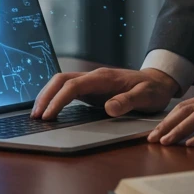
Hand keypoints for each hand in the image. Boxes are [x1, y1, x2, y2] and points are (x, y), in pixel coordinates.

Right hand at [30, 67, 179, 119]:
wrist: (158, 81)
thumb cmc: (152, 90)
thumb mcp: (145, 97)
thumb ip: (128, 102)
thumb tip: (109, 108)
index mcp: (104, 78)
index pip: (74, 85)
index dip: (58, 100)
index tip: (48, 116)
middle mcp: (94, 77)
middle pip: (61, 80)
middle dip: (46, 96)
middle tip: (35, 116)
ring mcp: (92, 82)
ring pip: (62, 83)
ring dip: (48, 96)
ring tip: (38, 114)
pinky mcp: (92, 89)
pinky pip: (68, 89)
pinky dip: (56, 98)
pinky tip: (51, 110)